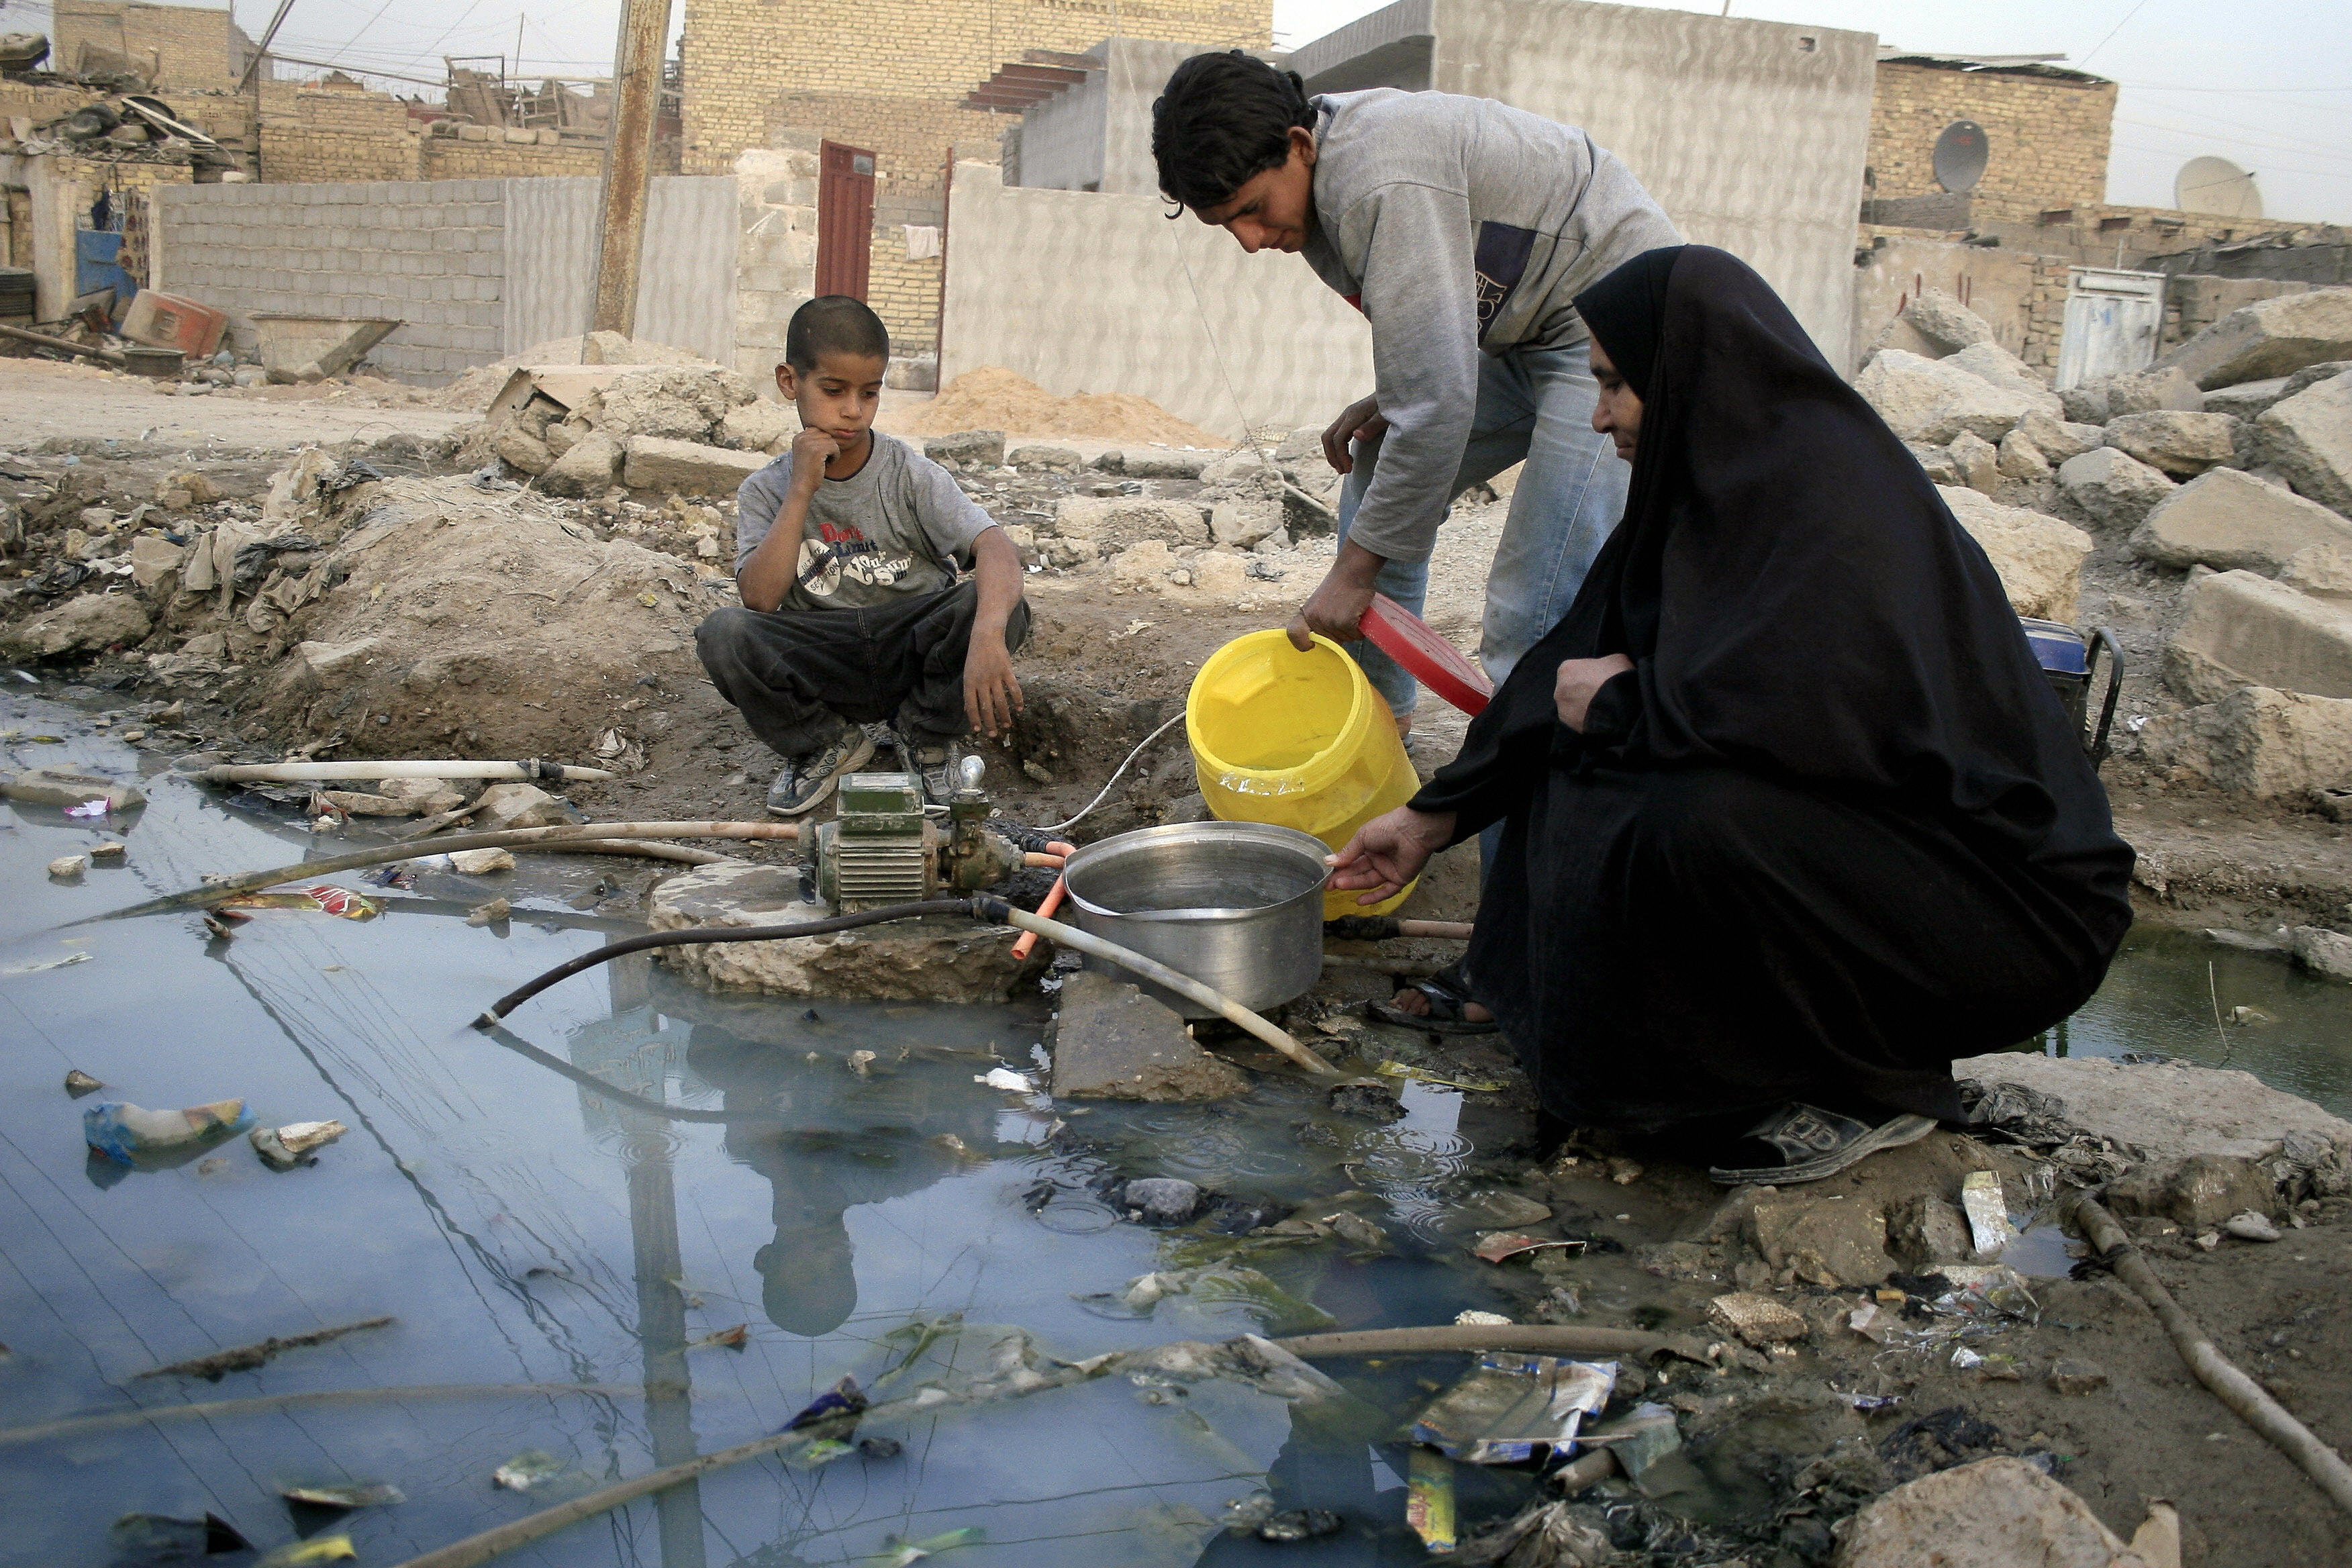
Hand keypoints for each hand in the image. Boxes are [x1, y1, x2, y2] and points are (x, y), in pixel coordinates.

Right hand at [788, 426, 840, 490]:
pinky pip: (835, 448)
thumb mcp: (806, 451)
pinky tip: (826, 465)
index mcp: (799, 436)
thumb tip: (824, 431)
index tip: (816, 456)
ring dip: (832, 453)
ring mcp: (809, 443)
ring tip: (823, 463)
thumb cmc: (808, 470)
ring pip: (832, 441)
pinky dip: (835, 458)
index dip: (823, 444)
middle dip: (828, 448)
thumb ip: (812, 440)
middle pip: (826, 435)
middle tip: (820, 461)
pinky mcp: (817, 450)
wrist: (802, 485)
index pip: (819, 431)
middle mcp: (802, 437)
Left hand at [962, 632, 1023, 737]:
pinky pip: (1013, 689)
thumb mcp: (967, 674)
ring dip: (1004, 716)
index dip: (974, 719)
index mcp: (969, 682)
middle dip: (990, 723)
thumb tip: (968, 711)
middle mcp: (981, 681)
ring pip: (1000, 701)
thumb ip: (969, 692)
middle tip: (994, 734)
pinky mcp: (1007, 671)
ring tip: (1007, 726)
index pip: (971, 705)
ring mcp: (995, 676)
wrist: (985, 637)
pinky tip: (1020, 709)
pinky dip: (1018, 700)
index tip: (977, 730)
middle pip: (986, 707)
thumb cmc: (975, 657)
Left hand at [1286, 539, 1385, 650]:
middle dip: (1340, 634)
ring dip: (1352, 629)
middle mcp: (1314, 619)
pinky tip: (1358, 612)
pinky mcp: (1344, 622)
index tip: (1311, 645)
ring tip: (1351, 610)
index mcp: (1305, 614)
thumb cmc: (1339, 588)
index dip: (1302, 643)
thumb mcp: (1320, 604)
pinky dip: (1360, 628)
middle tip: (1344, 614)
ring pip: (1346, 639)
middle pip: (1330, 642)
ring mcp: (1328, 621)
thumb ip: (1318, 620)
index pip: (1295, 634)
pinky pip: (1355, 635)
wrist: (1351, 571)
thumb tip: (1326, 643)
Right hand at [1320, 395, 1388, 474]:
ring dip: (1333, 454)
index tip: (1349, 469)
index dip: (1340, 456)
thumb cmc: (1395, 405)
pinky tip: (1348, 457)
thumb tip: (1356, 435)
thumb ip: (1373, 426)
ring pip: (1330, 436)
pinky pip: (1337, 435)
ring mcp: (1348, 416)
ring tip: (1343, 468)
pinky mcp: (1351, 419)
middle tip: (1343, 471)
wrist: (1397, 393)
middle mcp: (1347, 414)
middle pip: (1328, 437)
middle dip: (1332, 456)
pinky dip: (1338, 449)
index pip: (1338, 439)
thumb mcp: (1387, 417)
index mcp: (1354, 415)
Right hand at [1326, 806, 1455, 905]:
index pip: (1351, 860)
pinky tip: (1359, 901)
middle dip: (1344, 878)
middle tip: (1329, 886)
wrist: (1413, 830)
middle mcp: (1378, 858)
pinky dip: (1374, 897)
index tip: (1326, 878)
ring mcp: (1389, 870)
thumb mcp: (1362, 837)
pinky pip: (1386, 891)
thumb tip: (1327, 862)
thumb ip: (1347, 852)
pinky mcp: (1400, 879)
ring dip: (1354, 884)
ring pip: (1369, 880)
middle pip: (1358, 872)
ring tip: (1339, 886)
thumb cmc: (1386, 829)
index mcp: (1369, 846)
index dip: (1339, 869)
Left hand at [1554, 654, 1633, 731]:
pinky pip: (1577, 720)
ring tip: (1601, 708)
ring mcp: (1562, 709)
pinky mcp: (1569, 726)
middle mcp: (1558, 689)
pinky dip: (1586, 719)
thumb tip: (1605, 669)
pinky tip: (1600, 717)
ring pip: (1573, 706)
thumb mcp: (1615, 659)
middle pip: (1571, 689)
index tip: (1601, 678)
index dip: (1589, 674)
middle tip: (1600, 693)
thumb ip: (1603, 663)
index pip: (1575, 670)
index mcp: (1566, 669)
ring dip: (1583, 706)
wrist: (1621, 705)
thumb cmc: (1616, 676)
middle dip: (1583, 691)